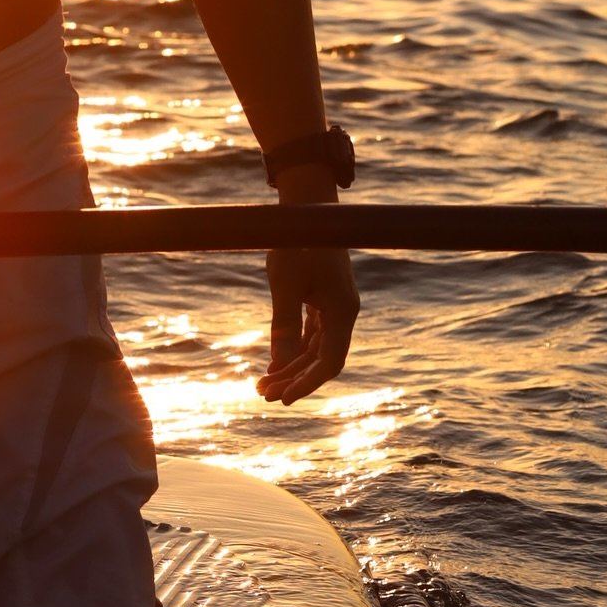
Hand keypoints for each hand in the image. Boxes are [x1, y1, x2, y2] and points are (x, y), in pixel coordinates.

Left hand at [256, 242, 359, 404]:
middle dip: (294, 378)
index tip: (284, 398)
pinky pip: (311, 332)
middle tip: (264, 394)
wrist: (306, 208)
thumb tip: (279, 365)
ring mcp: (334, 305)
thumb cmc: (296, 243)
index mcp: (342, 312)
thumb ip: (284, 326)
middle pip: (322, 359)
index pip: (329, 362)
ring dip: (292, 365)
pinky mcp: (323, 297)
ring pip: (315, 347)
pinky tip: (275, 362)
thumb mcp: (286, 285)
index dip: (307, 384)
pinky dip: (294, 346)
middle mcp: (343, 312)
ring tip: (263, 383)